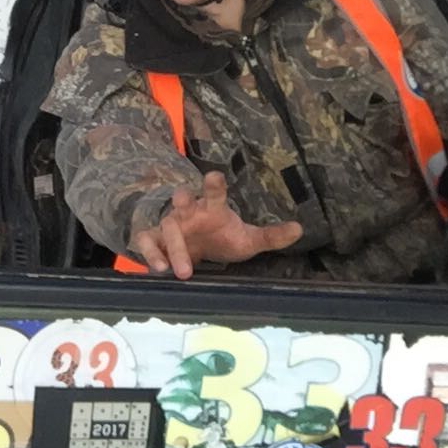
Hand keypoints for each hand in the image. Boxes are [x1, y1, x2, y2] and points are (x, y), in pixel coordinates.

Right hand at [130, 171, 302, 278]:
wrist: (194, 250)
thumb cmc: (221, 237)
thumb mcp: (246, 239)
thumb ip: (270, 235)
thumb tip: (300, 229)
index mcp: (211, 207)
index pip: (213, 191)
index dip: (214, 183)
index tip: (215, 176)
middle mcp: (189, 212)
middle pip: (182, 198)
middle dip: (182, 199)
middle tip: (183, 202)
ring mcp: (170, 225)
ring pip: (166, 227)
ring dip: (172, 247)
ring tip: (180, 271)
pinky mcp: (156, 240)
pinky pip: (147, 243)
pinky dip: (151, 255)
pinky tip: (159, 270)